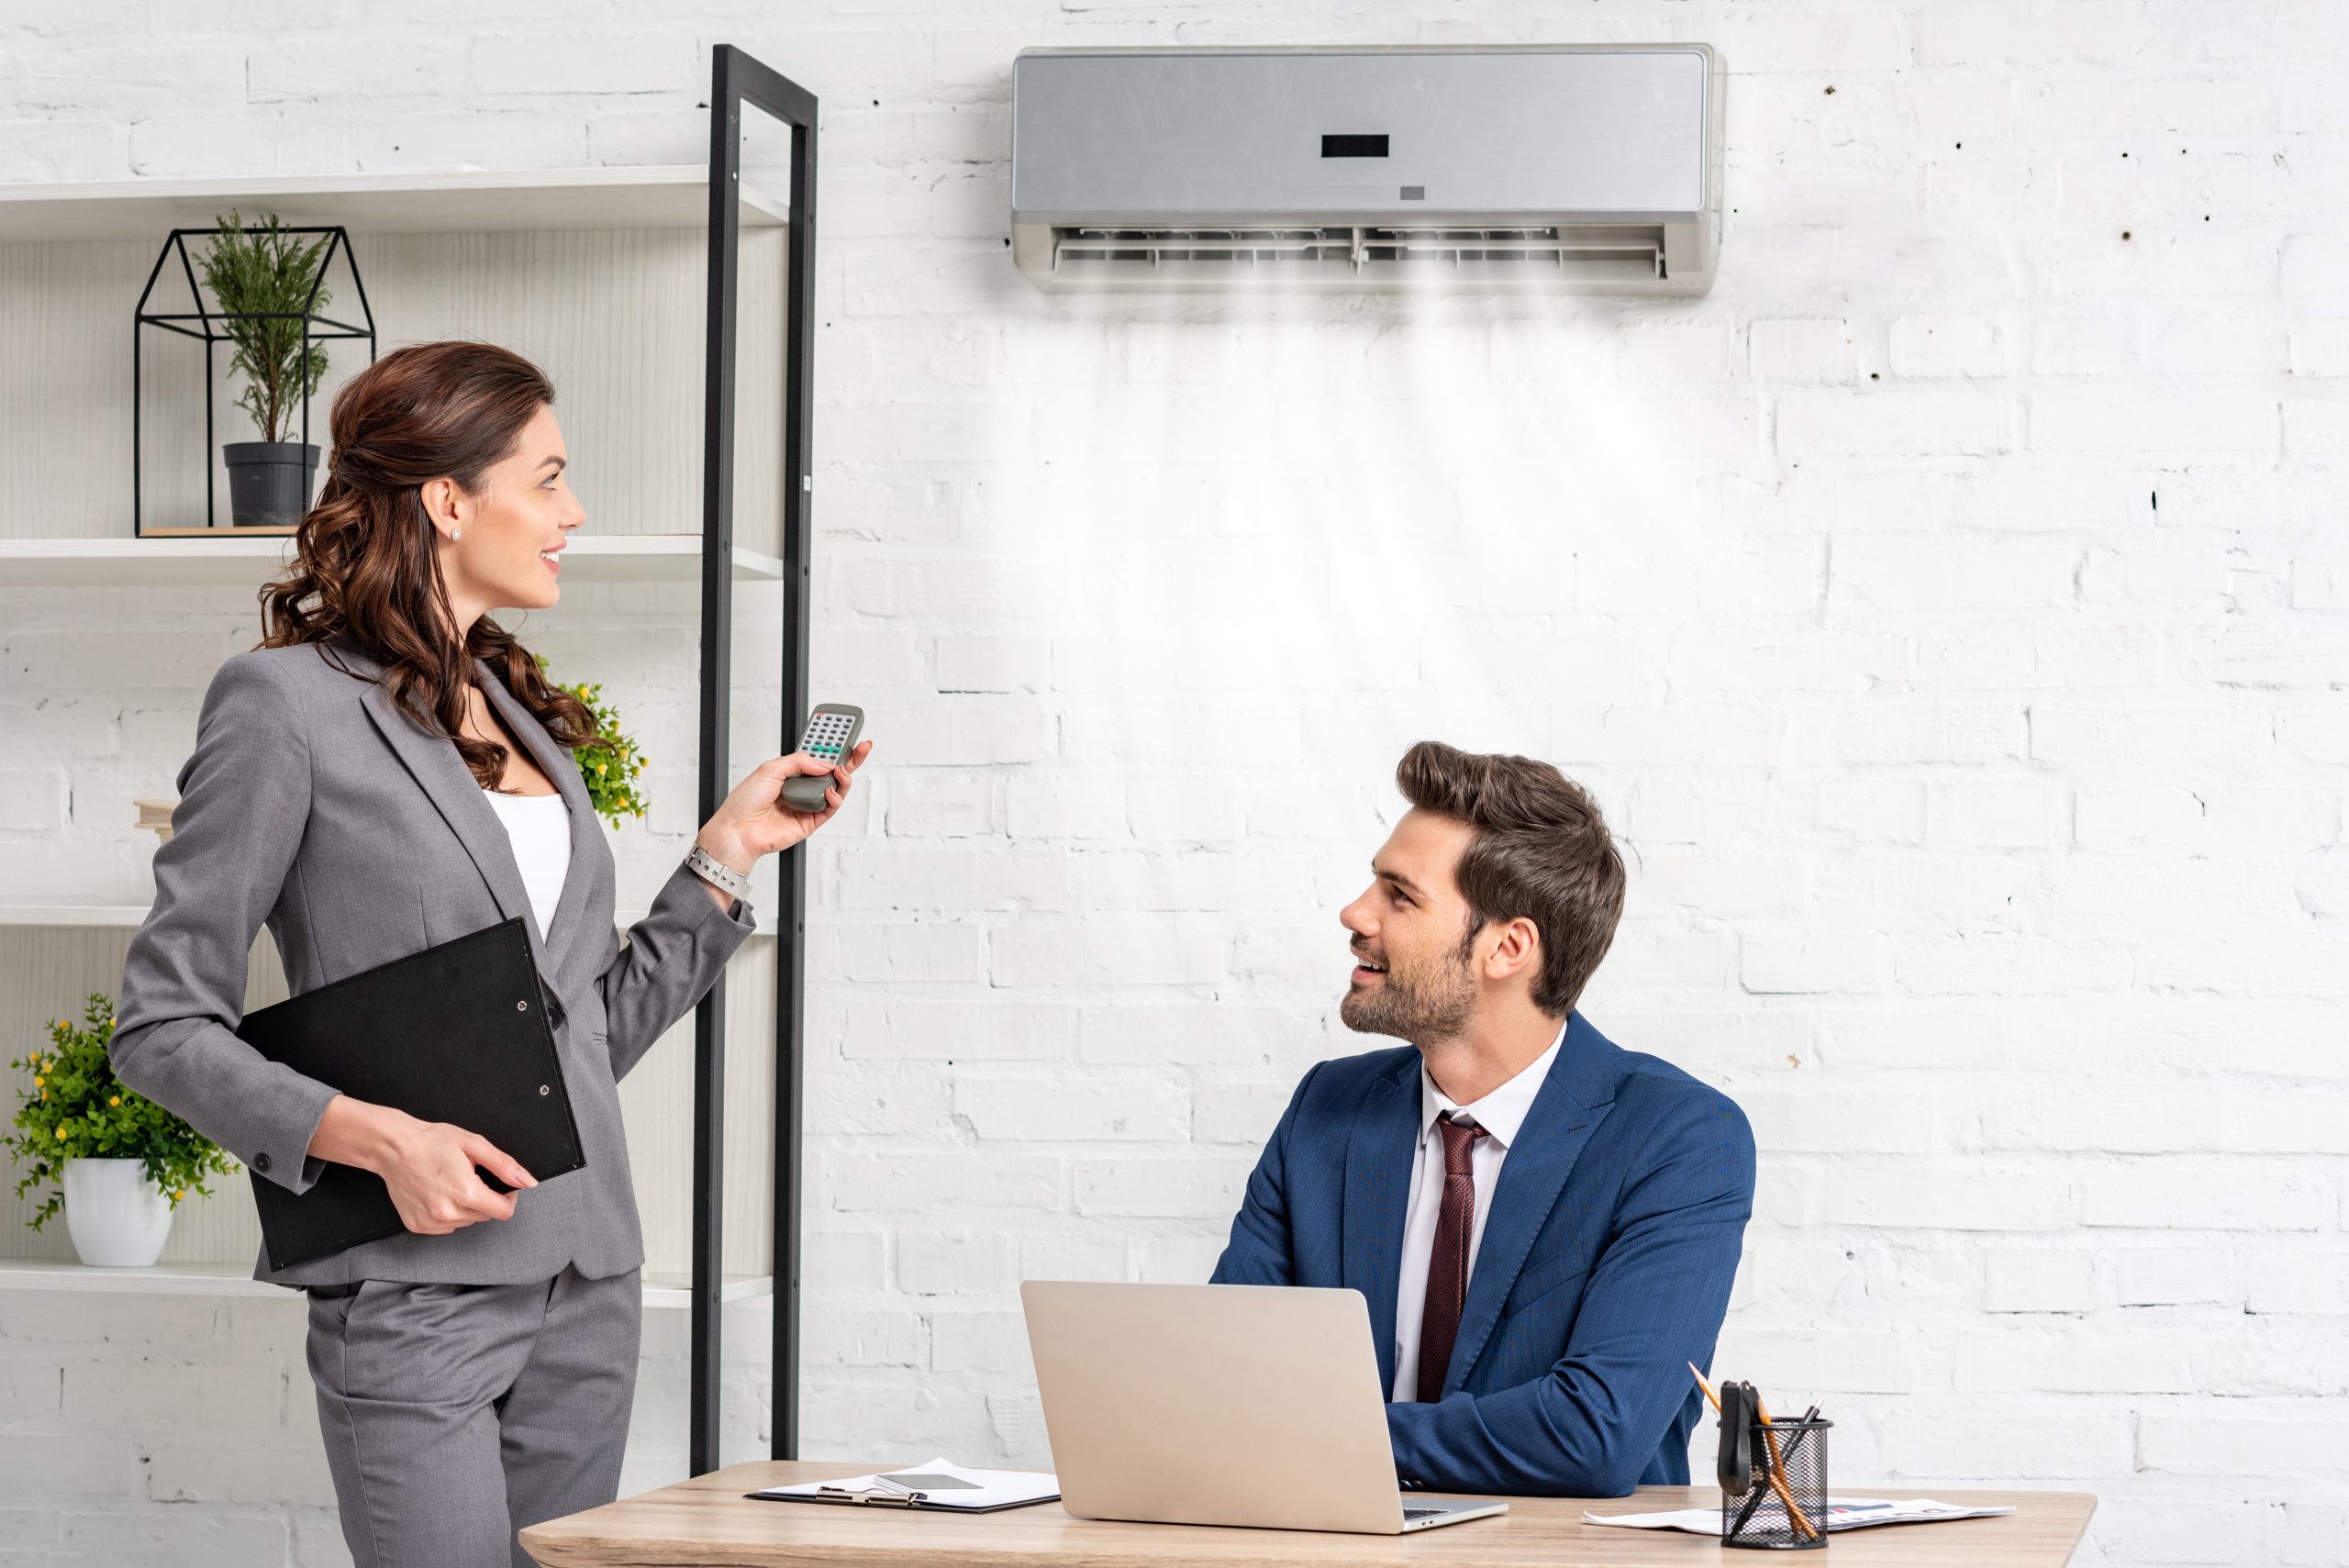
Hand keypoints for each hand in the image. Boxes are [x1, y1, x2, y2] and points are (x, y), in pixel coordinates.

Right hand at [308, 1095, 536, 1235]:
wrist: (393, 1148)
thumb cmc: (431, 1142)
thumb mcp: (474, 1145)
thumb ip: (504, 1165)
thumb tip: (527, 1181)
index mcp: (466, 1193)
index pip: (504, 1212)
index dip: (508, 1197)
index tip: (500, 1186)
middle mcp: (448, 1213)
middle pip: (485, 1216)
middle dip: (485, 1199)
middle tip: (470, 1177)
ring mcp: (431, 1222)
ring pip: (466, 1222)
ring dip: (466, 1207)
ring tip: (451, 1183)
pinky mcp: (418, 1225)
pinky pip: (446, 1226)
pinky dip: (448, 1213)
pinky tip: (438, 1193)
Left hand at [696, 739, 873, 873]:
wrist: (738, 830)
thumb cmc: (745, 802)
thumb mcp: (770, 768)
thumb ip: (799, 761)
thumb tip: (824, 763)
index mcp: (791, 772)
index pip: (818, 757)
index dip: (832, 747)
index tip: (847, 735)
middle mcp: (801, 787)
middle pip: (832, 772)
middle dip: (849, 759)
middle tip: (861, 747)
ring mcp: (807, 804)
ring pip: (836, 789)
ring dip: (843, 778)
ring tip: (841, 771)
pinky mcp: (811, 822)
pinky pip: (830, 808)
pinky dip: (835, 798)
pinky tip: (830, 791)